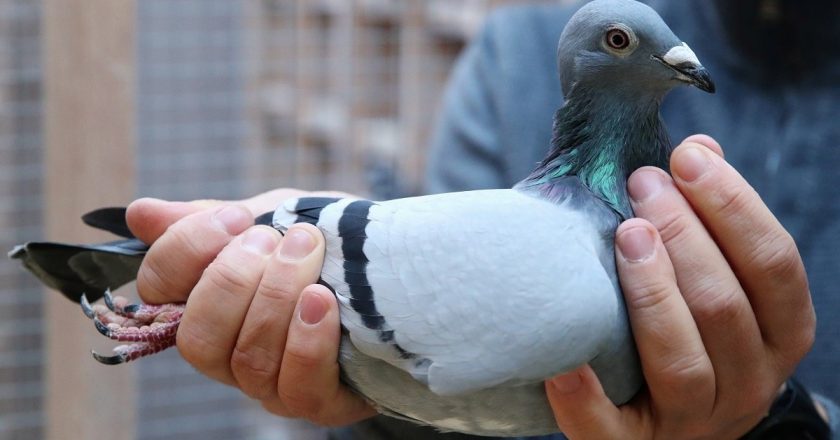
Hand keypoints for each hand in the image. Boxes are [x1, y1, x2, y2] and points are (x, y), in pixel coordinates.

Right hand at [126, 189, 375, 425]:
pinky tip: (323, 303)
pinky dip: (307, 341)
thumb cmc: (324, 245)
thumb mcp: (272, 216)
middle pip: (199, 337)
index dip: (187, 252)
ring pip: (248, 360)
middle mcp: (230, 352)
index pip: (158, 290)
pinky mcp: (319, 403)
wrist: (395, 266)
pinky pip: (298, 386)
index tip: (237, 217)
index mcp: (206, 303)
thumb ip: (210, 219)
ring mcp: (271, 384)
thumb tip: (141, 214)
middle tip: (276, 238)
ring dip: (277, 298)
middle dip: (234, 279)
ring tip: (308, 253)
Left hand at [546, 136, 815, 438]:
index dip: (735, 207)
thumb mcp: (718, 285)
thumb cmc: (690, 335)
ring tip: (626, 235)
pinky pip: (609, 427)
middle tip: (643, 183)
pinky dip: (584, 396)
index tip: (689, 158)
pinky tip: (563, 360)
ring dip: (653, 293)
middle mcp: (748, 384)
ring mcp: (692, 423)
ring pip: (682, 361)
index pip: (773, 265)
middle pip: (725, 306)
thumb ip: (713, 224)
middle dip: (686, 234)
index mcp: (778, 336)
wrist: (665, 428)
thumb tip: (700, 147)